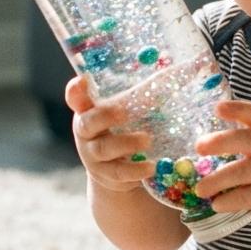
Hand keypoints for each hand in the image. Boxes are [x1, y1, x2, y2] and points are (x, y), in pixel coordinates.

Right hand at [65, 76, 154, 192]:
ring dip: (126, 143)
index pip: (76, 98)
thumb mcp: (125, 114)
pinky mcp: (104, 174)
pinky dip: (135, 170)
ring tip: (147, 140)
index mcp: (88, 111)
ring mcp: (92, 155)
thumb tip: (174, 74)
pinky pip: (118, 172)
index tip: (82, 81)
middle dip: (105, 116)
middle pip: (87, 123)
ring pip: (103, 148)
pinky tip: (151, 166)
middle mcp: (85, 132)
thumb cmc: (123, 131)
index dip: (75, 90)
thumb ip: (136, 98)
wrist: (116, 171)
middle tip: (124, 113)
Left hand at [193, 99, 250, 226]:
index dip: (238, 109)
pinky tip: (216, 203)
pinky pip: (246, 196)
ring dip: (217, 180)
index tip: (217, 108)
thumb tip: (213, 137)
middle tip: (198, 147)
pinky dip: (228, 200)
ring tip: (200, 188)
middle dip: (220, 142)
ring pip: (242, 172)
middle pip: (247, 140)